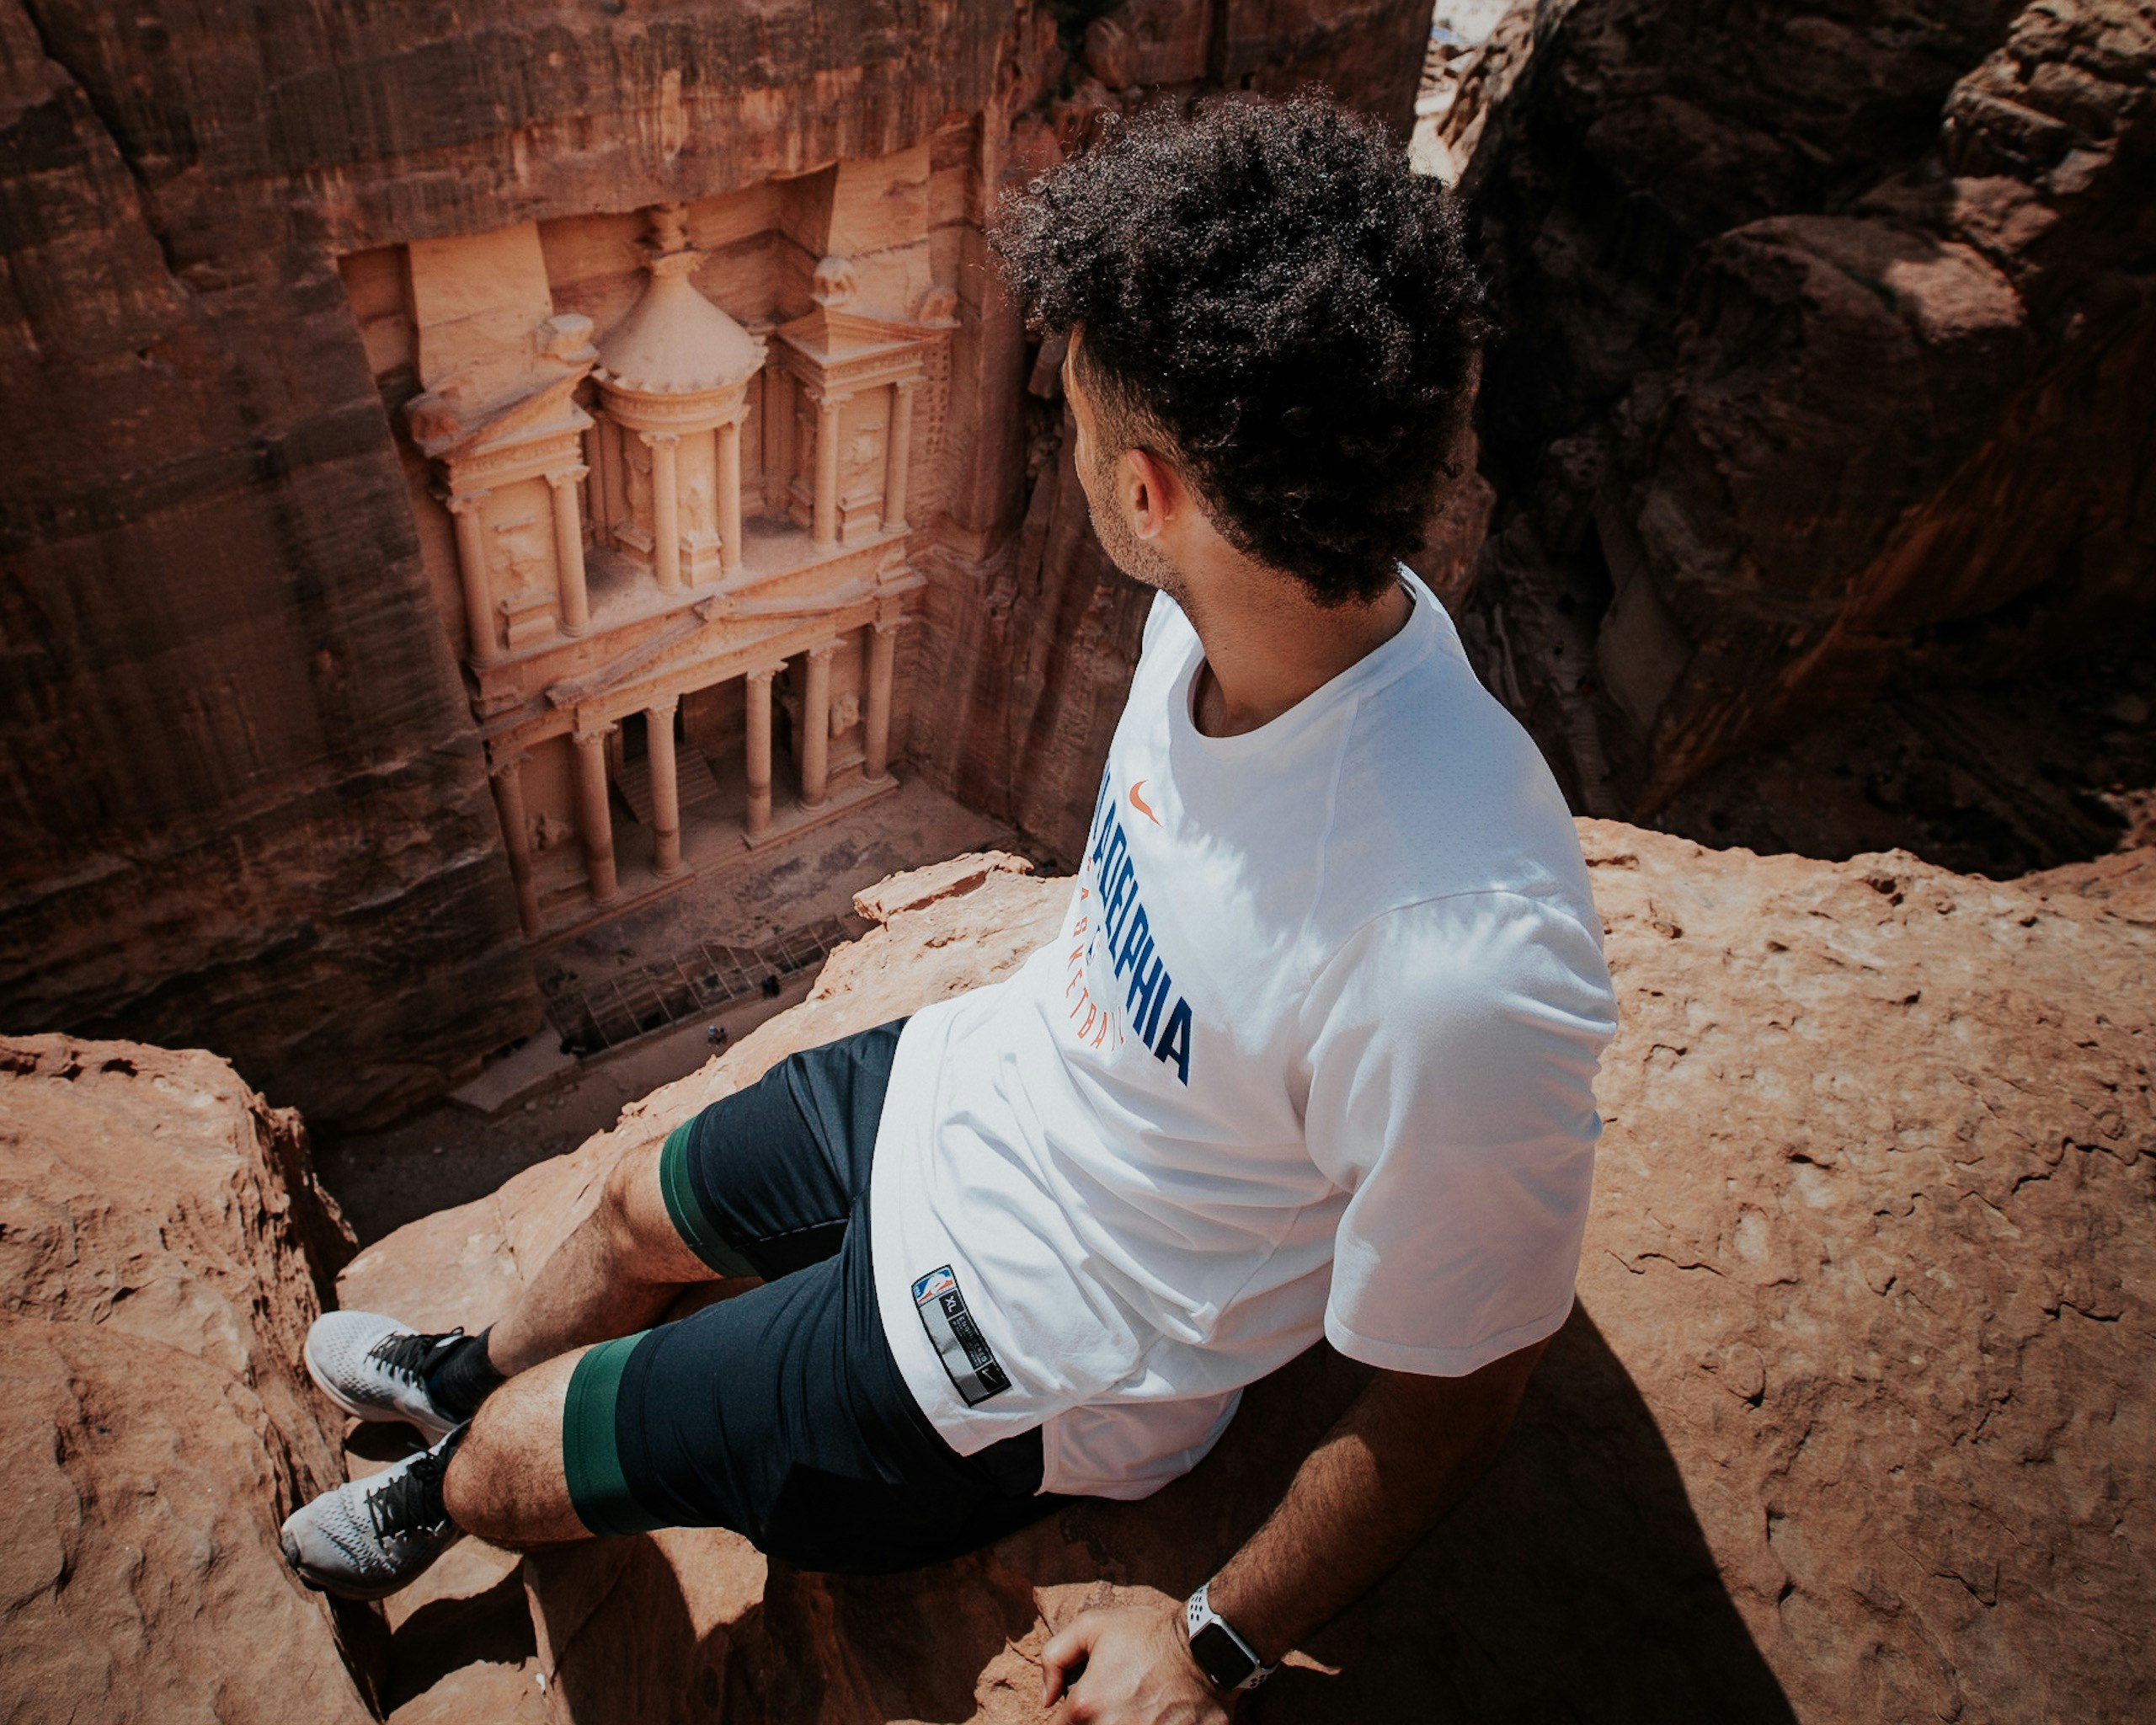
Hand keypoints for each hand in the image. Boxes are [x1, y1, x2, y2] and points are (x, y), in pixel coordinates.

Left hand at [1040, 1591, 1233, 1723]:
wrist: (1205, 1647)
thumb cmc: (1149, 1635)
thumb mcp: (1093, 1626)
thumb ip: (1055, 1658)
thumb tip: (1047, 1698)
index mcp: (1086, 1707)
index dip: (1077, 1715)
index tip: (1092, 1704)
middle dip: (1101, 1720)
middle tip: (1122, 1702)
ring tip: (1141, 1710)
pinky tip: (1160, 1718)